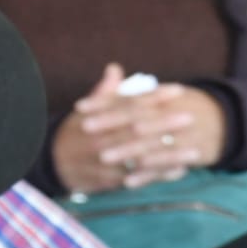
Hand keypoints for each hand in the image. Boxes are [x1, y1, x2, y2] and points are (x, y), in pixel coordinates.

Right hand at [54, 64, 227, 193]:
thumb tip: (115, 68)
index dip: (155, 97)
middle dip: (165, 123)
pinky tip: (180, 171)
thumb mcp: (84, 110)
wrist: (49, 163)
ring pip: (141, 156)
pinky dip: (159, 175)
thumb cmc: (73, 132)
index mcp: (97, 117)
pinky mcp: (109, 179)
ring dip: (169, 154)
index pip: (130, 103)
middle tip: (190, 117)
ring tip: (196, 151)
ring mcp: (105, 160)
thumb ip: (104, 92)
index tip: (179, 91)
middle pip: (137, 128)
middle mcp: (102, 137)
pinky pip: (138, 177)